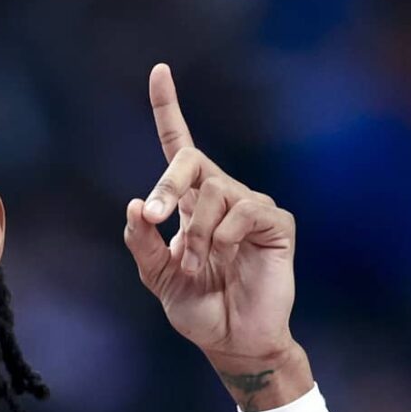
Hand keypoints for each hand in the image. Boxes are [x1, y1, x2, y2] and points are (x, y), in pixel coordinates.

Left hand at [122, 64, 296, 367]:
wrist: (232, 341)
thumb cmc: (198, 308)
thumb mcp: (157, 277)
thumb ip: (141, 243)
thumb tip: (135, 204)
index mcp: (190, 202)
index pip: (180, 146)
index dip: (168, 108)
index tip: (159, 70)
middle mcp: (221, 195)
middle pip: (190, 160)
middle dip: (167, 185)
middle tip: (154, 218)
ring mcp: (250, 206)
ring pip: (213, 192)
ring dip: (194, 233)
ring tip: (196, 266)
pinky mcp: (275, 223)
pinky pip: (244, 210)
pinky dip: (224, 235)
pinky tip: (224, 257)